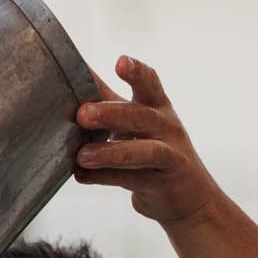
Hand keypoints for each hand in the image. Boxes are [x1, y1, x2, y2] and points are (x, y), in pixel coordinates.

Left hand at [74, 54, 224, 229]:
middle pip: (141, 115)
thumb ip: (107, 103)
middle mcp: (166, 126)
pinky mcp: (163, 182)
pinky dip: (106, 177)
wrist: (187, 195)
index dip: (137, 72)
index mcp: (157, 107)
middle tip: (83, 114)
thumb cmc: (153, 151)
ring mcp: (169, 154)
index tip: (120, 62)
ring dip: (111, 152)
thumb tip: (69, 79)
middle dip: (112, 113)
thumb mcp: (135, 123)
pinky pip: (133, 179)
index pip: (150, 84)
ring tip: (82, 155)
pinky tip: (82, 176)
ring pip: (143, 151)